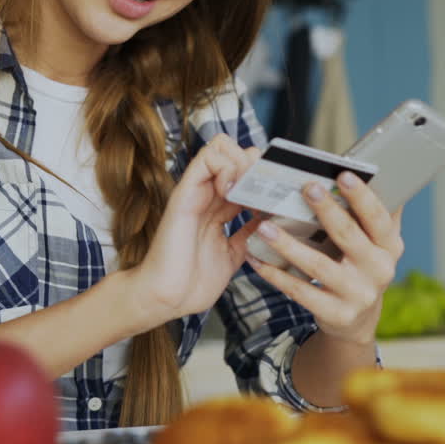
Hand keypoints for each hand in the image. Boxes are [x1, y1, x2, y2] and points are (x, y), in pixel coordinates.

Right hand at [128, 134, 261, 325]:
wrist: (167, 298)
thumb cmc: (193, 282)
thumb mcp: (233, 254)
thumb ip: (246, 234)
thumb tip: (267, 220)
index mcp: (219, 208)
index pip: (245, 170)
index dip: (264, 176)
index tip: (276, 196)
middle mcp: (209, 194)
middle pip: (236, 151)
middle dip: (257, 164)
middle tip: (265, 190)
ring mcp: (197, 190)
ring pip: (223, 146)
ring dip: (243, 163)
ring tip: (248, 191)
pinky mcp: (186, 191)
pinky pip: (208, 157)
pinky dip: (227, 167)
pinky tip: (231, 192)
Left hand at [246, 172, 403, 345]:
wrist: (357, 319)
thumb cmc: (360, 265)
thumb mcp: (374, 242)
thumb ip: (370, 212)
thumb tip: (365, 169)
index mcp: (390, 246)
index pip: (378, 218)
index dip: (362, 197)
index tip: (343, 175)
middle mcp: (380, 270)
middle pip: (348, 236)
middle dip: (326, 210)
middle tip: (305, 188)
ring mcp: (358, 295)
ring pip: (318, 265)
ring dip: (289, 244)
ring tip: (265, 226)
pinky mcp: (336, 314)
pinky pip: (300, 291)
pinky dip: (276, 274)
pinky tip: (257, 258)